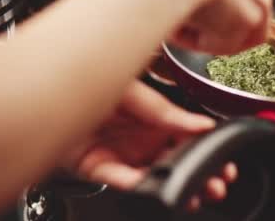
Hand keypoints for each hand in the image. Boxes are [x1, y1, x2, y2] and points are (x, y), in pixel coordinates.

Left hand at [63, 80, 236, 210]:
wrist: (49, 89)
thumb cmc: (92, 81)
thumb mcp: (137, 91)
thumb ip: (167, 111)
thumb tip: (200, 123)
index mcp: (158, 118)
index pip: (190, 138)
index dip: (208, 150)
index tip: (224, 160)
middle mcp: (144, 138)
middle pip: (178, 162)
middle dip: (201, 175)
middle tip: (217, 183)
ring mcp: (125, 154)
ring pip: (156, 176)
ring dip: (176, 186)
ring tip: (194, 194)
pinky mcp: (102, 168)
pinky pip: (121, 180)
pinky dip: (136, 183)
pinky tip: (149, 184)